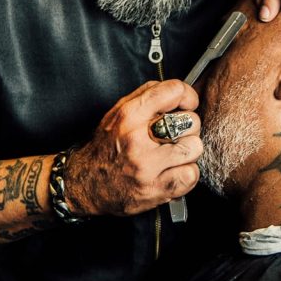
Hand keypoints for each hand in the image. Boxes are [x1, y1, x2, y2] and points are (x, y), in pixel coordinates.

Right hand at [63, 79, 201, 216]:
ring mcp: (147, 166)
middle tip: (174, 136)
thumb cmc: (105, 147)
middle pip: (191, 121)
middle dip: (187, 128)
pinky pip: (192, 174)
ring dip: (188, 152)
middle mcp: (137, 139)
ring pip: (195, 147)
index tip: (186, 105)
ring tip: (173, 155)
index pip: (174, 91)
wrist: (86, 184)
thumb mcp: (117, 112)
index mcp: (129, 115)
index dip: (187, 96)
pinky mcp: (155, 189)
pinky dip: (186, 174)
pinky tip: (172, 172)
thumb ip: (146, 96)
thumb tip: (178, 91)